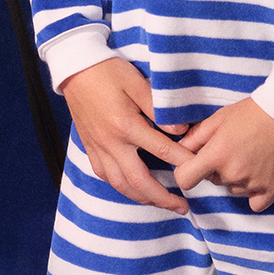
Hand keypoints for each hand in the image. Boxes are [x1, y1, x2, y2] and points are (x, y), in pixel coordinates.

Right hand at [59, 57, 202, 216]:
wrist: (74, 67)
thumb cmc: (108, 71)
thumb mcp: (137, 83)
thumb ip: (159, 108)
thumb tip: (180, 131)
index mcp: (126, 125)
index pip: (162, 151)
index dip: (183, 162)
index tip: (199, 170)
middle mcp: (111, 142)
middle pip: (139, 181)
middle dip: (162, 198)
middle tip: (182, 207)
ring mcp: (98, 147)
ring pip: (120, 184)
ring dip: (141, 198)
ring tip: (159, 203)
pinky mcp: (89, 146)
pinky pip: (104, 174)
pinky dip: (120, 186)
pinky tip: (131, 189)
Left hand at [174, 97, 273, 211]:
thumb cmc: (254, 112)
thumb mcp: (219, 118)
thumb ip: (195, 137)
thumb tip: (179, 150)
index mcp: (216, 156)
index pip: (185, 179)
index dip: (186, 172)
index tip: (193, 165)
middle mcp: (233, 174)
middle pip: (213, 181)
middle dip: (217, 169)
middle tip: (234, 148)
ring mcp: (254, 184)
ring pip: (234, 189)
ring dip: (237, 178)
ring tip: (252, 155)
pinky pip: (255, 203)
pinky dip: (255, 193)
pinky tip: (261, 174)